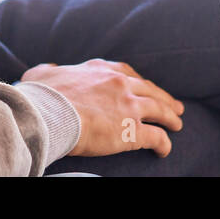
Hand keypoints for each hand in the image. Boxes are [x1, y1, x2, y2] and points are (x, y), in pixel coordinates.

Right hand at [21, 59, 183, 157]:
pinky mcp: (132, 130)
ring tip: (178, 124)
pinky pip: (156, 137)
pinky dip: (164, 143)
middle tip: (175, 106)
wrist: (48, 113)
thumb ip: (49, 69)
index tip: (144, 87)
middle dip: (164, 97)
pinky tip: (165, 150)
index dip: (138, 81)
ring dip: (171, 117)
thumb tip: (49, 68)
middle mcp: (119, 84)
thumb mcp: (41, 74)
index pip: (126, 72)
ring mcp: (129, 105)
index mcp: (100, 69)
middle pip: (150, 89)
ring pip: (159, 110)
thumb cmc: (41, 95)